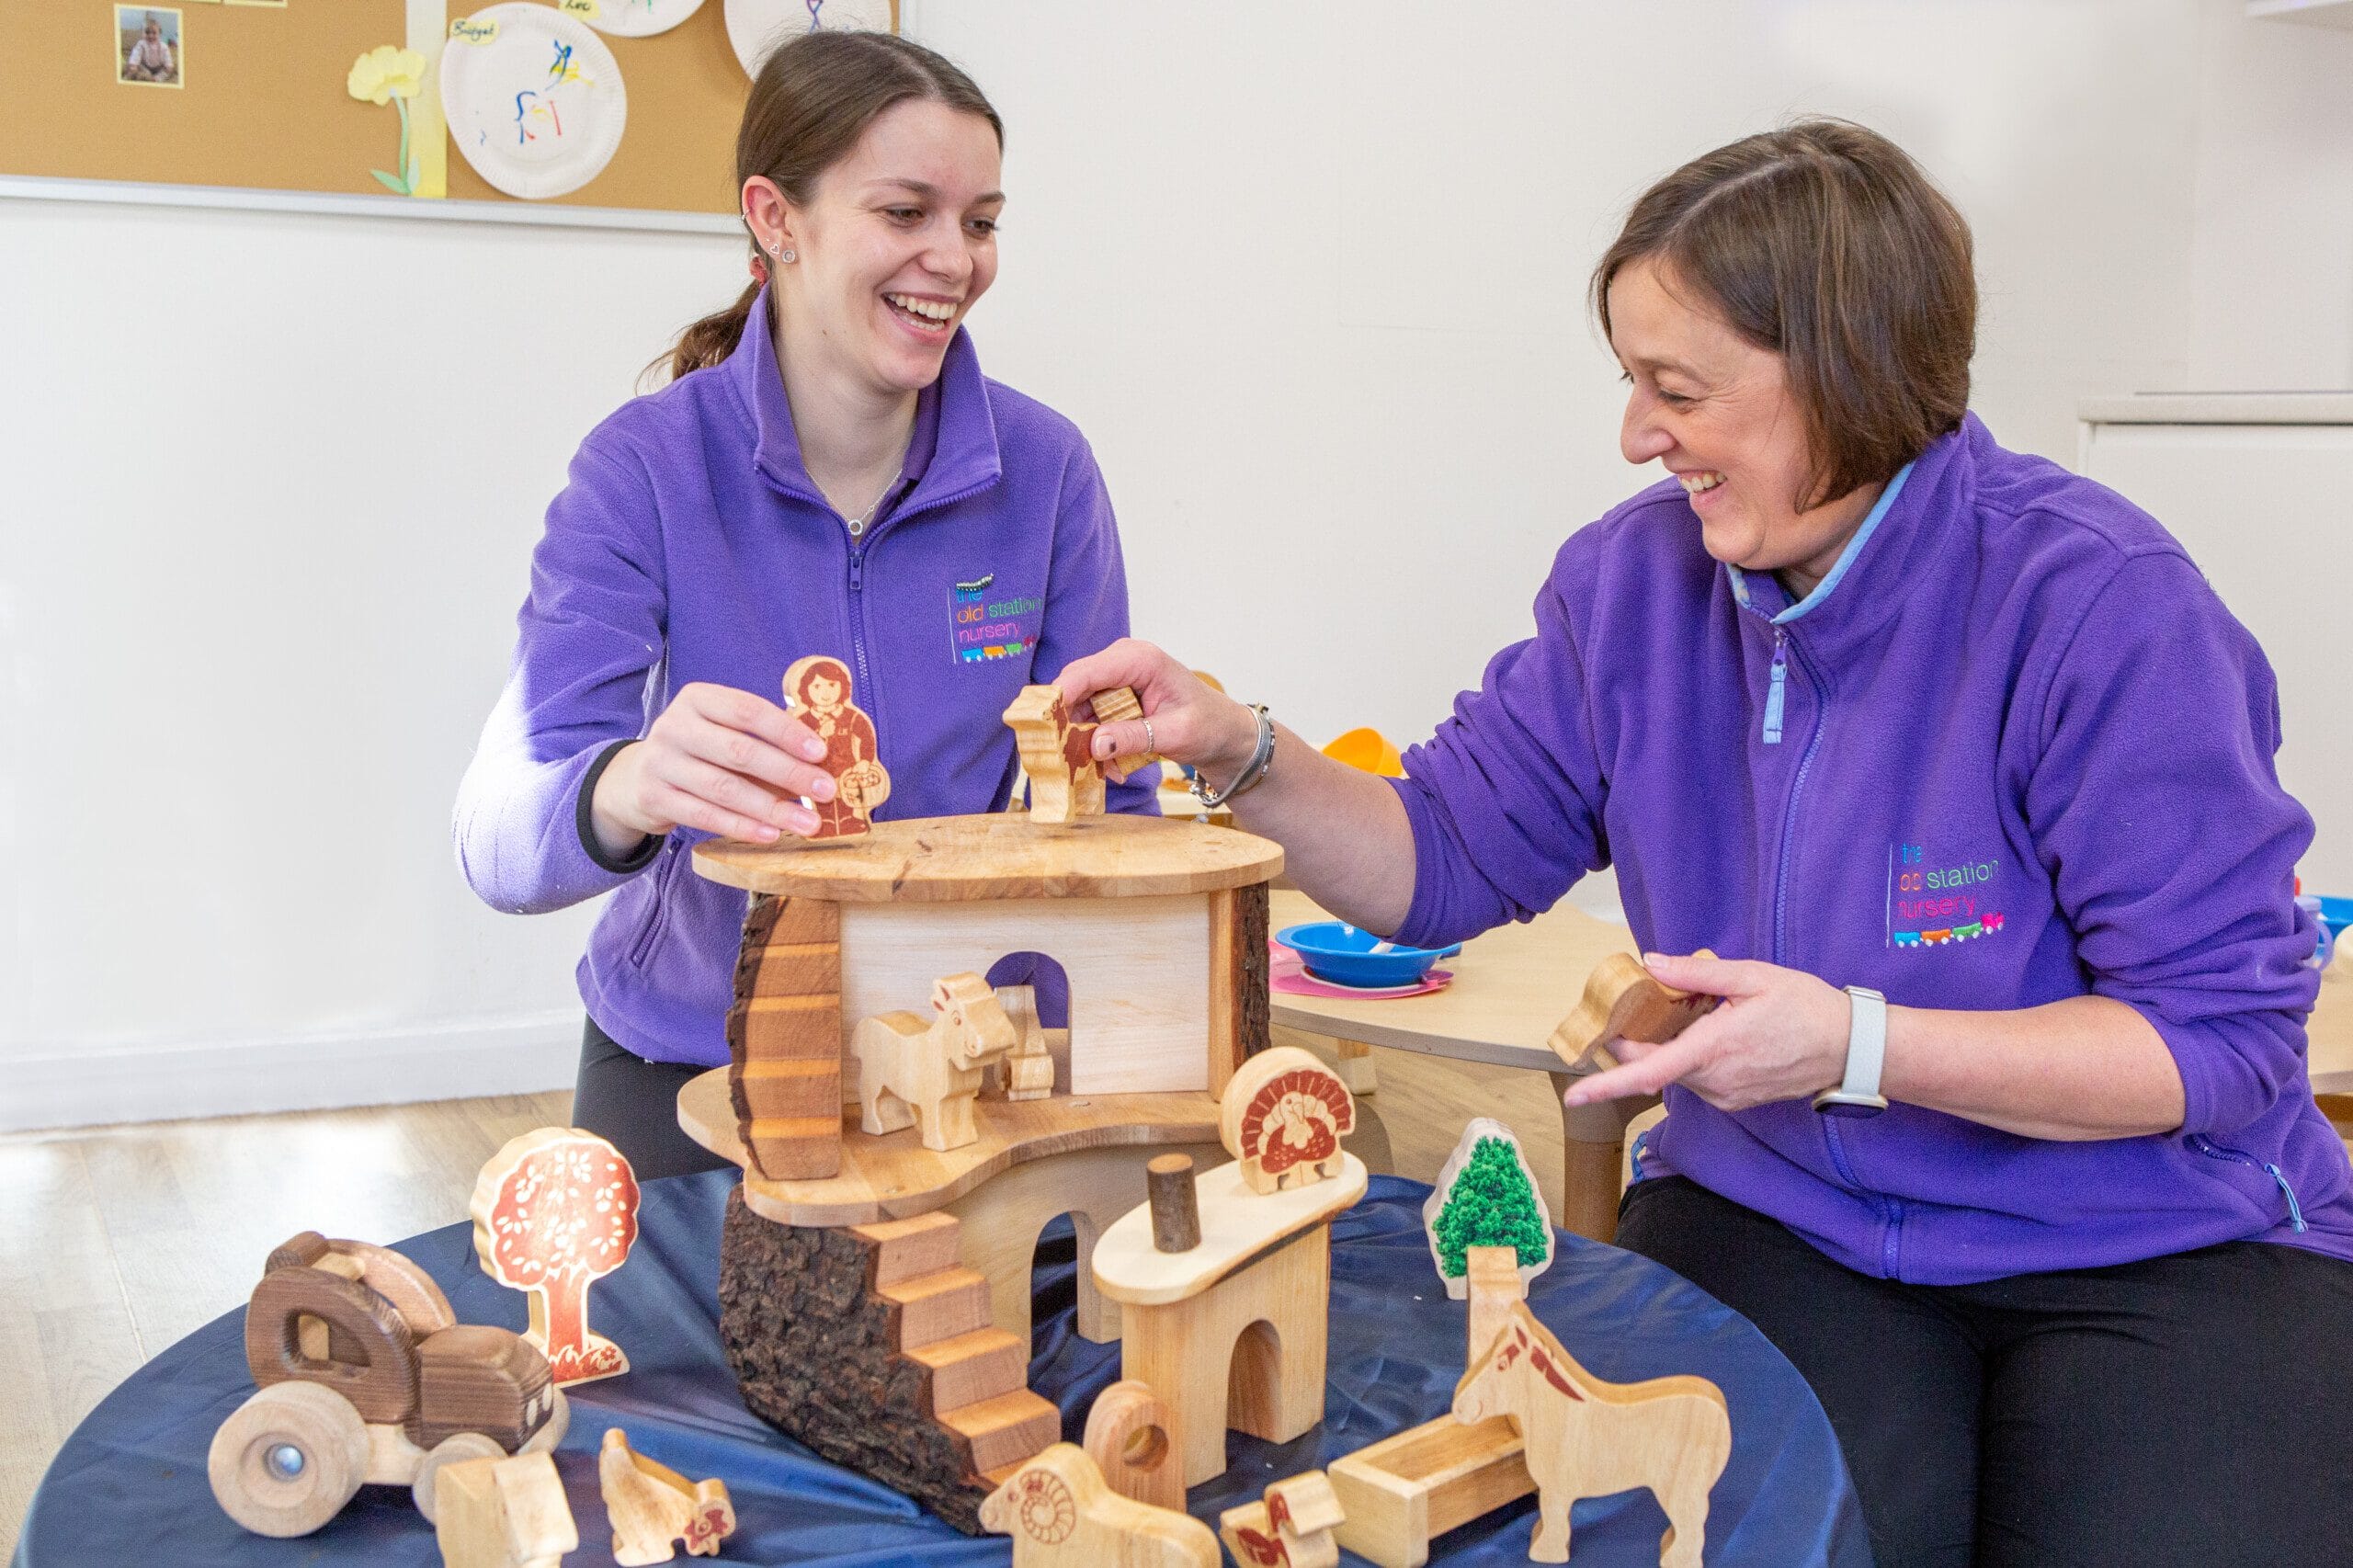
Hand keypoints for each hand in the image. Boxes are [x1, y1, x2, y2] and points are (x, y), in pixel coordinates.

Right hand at [591, 681, 837, 851]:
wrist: (636, 778)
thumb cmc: (699, 752)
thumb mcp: (722, 732)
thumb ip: (763, 741)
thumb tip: (819, 765)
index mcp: (698, 699)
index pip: (747, 710)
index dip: (786, 731)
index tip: (821, 752)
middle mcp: (675, 726)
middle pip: (739, 751)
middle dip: (788, 772)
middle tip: (825, 791)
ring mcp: (660, 762)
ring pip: (724, 788)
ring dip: (771, 808)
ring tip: (808, 823)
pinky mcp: (653, 797)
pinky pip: (704, 815)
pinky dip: (741, 826)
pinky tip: (770, 834)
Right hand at [1053, 638, 1257, 781]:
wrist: (1223, 732)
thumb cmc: (1208, 724)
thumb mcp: (1175, 734)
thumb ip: (1135, 737)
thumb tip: (1095, 744)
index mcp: (1139, 659)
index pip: (1085, 672)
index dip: (1059, 697)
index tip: (1041, 725)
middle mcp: (1122, 661)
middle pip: (1074, 689)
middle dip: (1068, 725)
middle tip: (1065, 759)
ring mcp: (1115, 678)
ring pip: (1077, 708)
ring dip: (1084, 741)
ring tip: (1103, 770)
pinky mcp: (1112, 697)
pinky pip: (1090, 719)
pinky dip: (1096, 743)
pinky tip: (1112, 766)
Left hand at [1563, 953, 1850, 1112]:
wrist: (1849, 1047)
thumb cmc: (1805, 1007)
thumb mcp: (1751, 977)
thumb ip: (1696, 973)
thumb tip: (1650, 963)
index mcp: (1713, 1050)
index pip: (1649, 1072)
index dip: (1608, 1084)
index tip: (1575, 1093)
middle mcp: (1714, 1081)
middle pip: (1656, 1065)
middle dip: (1640, 1039)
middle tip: (1641, 1005)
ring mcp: (1725, 1096)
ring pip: (1677, 1072)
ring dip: (1672, 1045)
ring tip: (1702, 1012)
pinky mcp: (1734, 1100)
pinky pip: (1698, 1078)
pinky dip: (1692, 1056)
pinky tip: (1716, 1032)